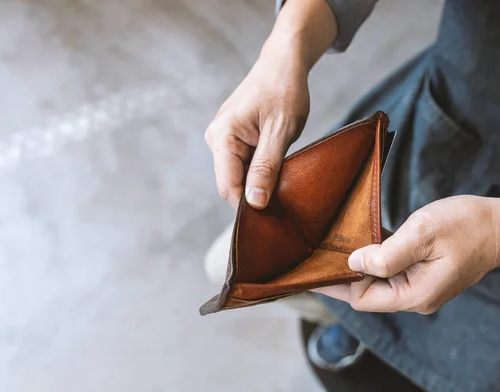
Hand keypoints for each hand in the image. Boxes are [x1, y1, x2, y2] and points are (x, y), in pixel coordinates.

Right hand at [204, 0, 336, 208]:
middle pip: (231, 183)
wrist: (283, 63)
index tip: (271, 221)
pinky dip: (259, 172)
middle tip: (284, 204)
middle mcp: (216, 138)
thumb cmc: (284, 91)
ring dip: (259, 183)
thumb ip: (265, 168)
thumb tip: (254, 203)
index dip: (247, 206)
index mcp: (222, 136)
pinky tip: (277, 170)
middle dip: (254, 196)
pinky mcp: (232, 139)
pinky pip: (243, 164)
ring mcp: (223, 139)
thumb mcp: (280, 132)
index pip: (228, 186)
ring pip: (238, 175)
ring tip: (283, 182)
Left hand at [316, 195, 499, 313]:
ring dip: (358, 264)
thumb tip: (353, 262)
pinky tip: (361, 241)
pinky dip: (375, 258)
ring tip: (333, 246)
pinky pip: (391, 270)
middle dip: (343, 274)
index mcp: (414, 294)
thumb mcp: (422, 234)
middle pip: (367, 292)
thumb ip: (386, 253)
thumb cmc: (467, 226)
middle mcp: (415, 296)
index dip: (337, 283)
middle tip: (318, 253)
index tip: (313, 267)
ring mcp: (420, 286)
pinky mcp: (424, 273)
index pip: (362, 298)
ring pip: (378, 280)